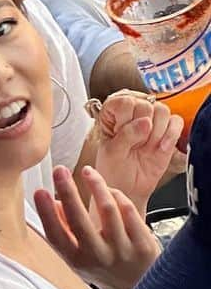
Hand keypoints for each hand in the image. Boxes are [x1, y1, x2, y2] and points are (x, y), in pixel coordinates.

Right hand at [34, 165, 160, 288]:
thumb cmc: (102, 268)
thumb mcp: (76, 255)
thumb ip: (62, 229)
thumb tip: (52, 201)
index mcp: (77, 260)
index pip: (56, 235)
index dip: (46, 213)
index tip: (39, 191)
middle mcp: (99, 257)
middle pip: (80, 219)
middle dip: (67, 191)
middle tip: (59, 170)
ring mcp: (123, 252)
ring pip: (108, 209)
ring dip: (95, 185)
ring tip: (89, 172)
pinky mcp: (144, 245)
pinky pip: (128, 211)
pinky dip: (117, 195)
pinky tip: (110, 190)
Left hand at [93, 91, 182, 211]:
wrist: (127, 187)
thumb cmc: (113, 168)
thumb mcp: (112, 151)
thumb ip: (126, 135)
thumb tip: (146, 122)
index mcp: (112, 111)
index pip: (125, 101)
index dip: (125, 119)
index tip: (120, 134)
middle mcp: (132, 112)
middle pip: (146, 104)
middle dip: (142, 128)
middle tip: (135, 144)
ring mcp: (151, 122)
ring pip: (162, 111)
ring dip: (156, 131)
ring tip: (147, 147)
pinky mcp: (166, 134)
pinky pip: (176, 122)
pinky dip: (171, 135)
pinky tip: (161, 148)